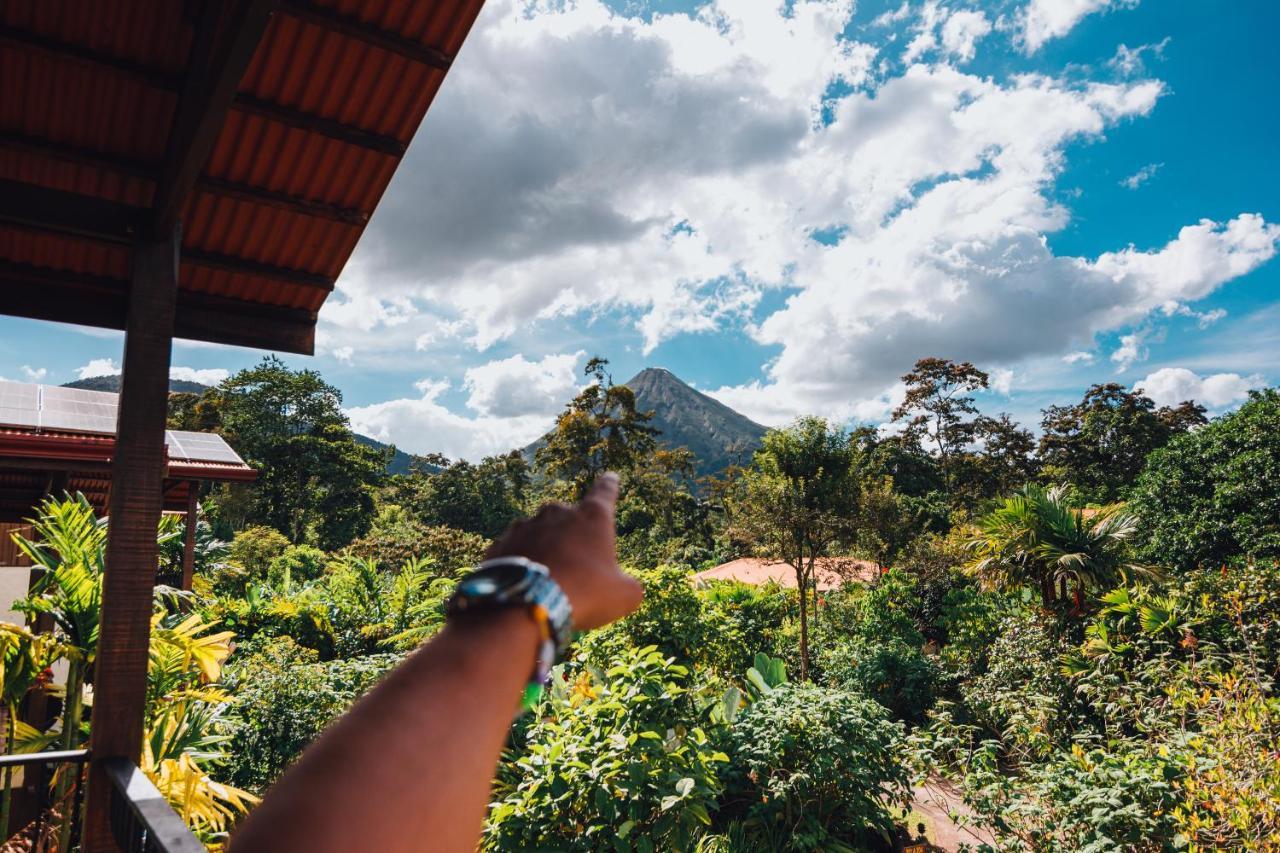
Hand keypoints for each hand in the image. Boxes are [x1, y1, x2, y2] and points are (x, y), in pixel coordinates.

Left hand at [485, 472, 642, 630]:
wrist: (524, 606)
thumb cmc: (583, 594)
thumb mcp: (623, 595)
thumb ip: (628, 585)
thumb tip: (624, 586)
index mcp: (591, 516)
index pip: (605, 492)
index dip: (610, 485)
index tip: (610, 476)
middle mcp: (556, 513)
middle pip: (568, 519)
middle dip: (572, 538)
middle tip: (576, 571)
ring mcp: (524, 526)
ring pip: (539, 536)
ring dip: (544, 552)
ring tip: (548, 584)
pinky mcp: (500, 544)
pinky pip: (515, 553)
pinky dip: (521, 566)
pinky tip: (525, 587)